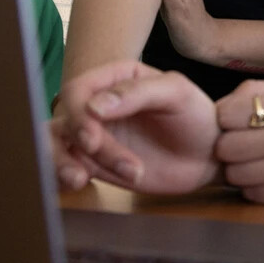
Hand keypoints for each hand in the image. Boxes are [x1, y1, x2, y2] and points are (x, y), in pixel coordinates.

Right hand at [50, 61, 220, 193]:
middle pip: (64, 119)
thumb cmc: (196, 117)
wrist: (208, 156)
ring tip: (78, 180)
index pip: (79, 90)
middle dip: (73, 142)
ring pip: (54, 144)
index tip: (92, 140)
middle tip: (88, 163)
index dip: (79, 115)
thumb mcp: (177, 94)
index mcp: (115, 78)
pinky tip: (77, 184)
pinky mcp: (94, 163)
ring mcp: (93, 135)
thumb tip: (94, 106)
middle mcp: (98, 104)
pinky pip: (64, 168)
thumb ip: (139, 93)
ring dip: (58, 162)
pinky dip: (61, 177)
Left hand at [214, 80, 263, 204]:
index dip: (225, 120)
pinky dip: (255, 188)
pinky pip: (253, 194)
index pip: (227, 113)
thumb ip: (260, 92)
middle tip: (242, 147)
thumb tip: (221, 106)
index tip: (234, 124)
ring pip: (236, 175)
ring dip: (240, 170)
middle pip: (227, 147)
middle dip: (229, 148)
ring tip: (257, 163)